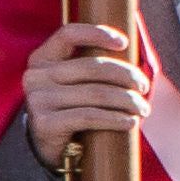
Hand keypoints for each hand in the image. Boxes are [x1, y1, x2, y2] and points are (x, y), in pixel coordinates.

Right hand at [18, 20, 149, 157]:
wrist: (50, 147)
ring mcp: (38, 100)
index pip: (68, 35)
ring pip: (96, 93)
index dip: (97, 33)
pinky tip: (130, 122)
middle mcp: (36, 77)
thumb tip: (128, 46)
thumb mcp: (74, 82)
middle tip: (144, 87)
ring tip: (143, 108)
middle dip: (126, 75)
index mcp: (42, 59)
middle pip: (91, 66)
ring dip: (127, 100)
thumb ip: (91, 64)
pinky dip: (115, 118)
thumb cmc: (71, 108)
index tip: (124, 43)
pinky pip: (89, 116)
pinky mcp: (45, 124)